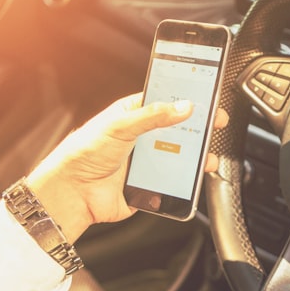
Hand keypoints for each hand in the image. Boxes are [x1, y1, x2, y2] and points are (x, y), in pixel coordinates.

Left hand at [25, 93, 228, 242]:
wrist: (73, 192)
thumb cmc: (84, 153)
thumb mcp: (120, 126)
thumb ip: (153, 116)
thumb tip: (182, 107)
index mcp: (133, 116)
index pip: (165, 102)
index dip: (186, 99)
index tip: (207, 98)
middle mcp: (142, 138)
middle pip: (178, 130)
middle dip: (198, 129)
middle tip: (216, 125)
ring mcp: (147, 162)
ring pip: (180, 157)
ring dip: (196, 158)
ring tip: (208, 157)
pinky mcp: (149, 185)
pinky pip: (173, 182)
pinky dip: (184, 182)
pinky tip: (192, 178)